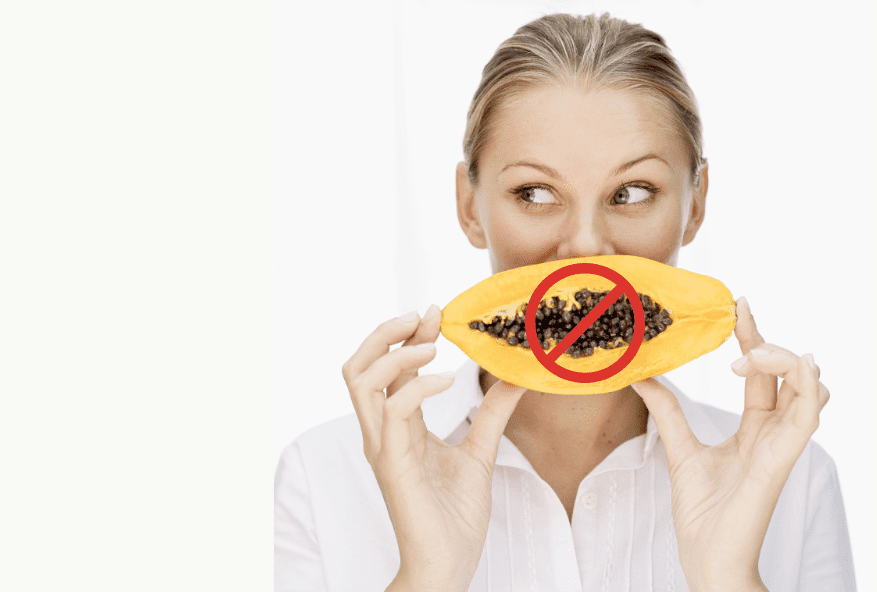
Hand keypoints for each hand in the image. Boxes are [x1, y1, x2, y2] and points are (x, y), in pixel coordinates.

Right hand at [342, 305, 527, 591]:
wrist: (448, 563)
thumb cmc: (454, 516)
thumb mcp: (481, 453)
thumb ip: (493, 416)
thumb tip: (517, 380)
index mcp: (399, 427)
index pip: (390, 369)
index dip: (408, 336)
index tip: (437, 313)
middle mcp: (382, 432)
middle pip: (359, 366)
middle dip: (386, 333)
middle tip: (423, 318)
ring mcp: (383, 446)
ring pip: (360, 381)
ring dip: (396, 353)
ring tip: (432, 346)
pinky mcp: (393, 462)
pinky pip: (393, 411)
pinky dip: (417, 385)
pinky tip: (447, 380)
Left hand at [629, 297, 829, 591]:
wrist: (706, 557)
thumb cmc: (702, 514)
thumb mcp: (679, 450)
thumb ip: (667, 413)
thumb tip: (641, 376)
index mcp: (753, 429)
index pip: (760, 373)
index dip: (752, 337)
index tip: (737, 304)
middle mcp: (773, 432)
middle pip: (783, 373)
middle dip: (764, 338)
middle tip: (738, 314)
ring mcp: (781, 445)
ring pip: (804, 387)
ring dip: (783, 358)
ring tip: (751, 348)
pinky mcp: (783, 460)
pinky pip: (808, 417)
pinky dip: (809, 388)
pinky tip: (799, 364)